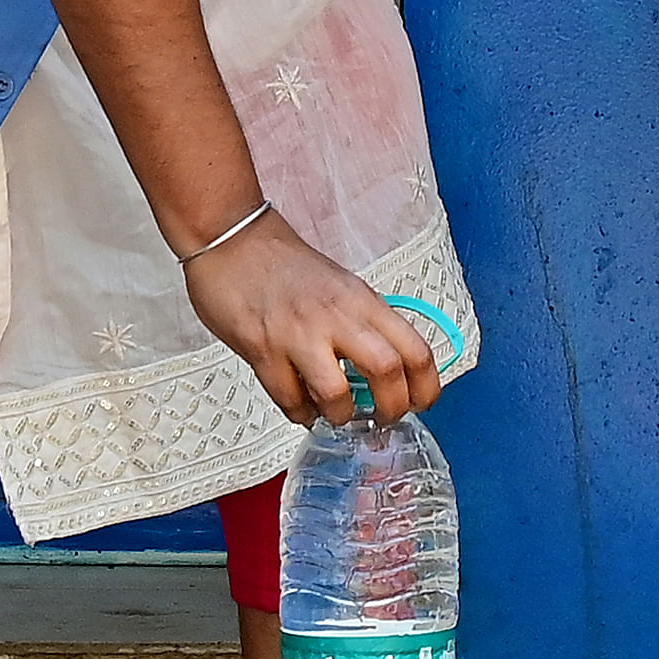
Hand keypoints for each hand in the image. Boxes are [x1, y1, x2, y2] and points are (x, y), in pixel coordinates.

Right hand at [181, 215, 445, 427]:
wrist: (232, 239)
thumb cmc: (286, 267)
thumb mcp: (342, 287)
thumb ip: (364, 325)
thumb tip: (388, 373)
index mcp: (362, 301)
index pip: (415, 349)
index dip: (426, 386)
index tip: (420, 403)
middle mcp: (336, 316)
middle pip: (387, 371)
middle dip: (392, 408)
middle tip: (382, 419)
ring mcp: (298, 333)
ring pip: (336, 393)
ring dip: (340, 416)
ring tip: (334, 414)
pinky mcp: (262, 348)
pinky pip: (289, 399)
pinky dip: (300, 413)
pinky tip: (300, 405)